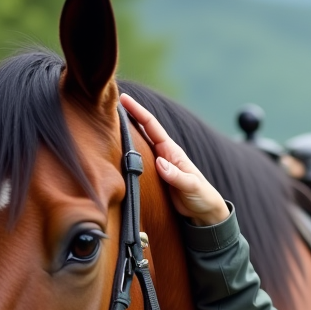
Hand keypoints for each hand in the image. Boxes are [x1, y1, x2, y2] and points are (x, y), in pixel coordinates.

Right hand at [120, 93, 230, 225]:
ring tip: (107, 121)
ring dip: (124, 132)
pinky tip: (115, 148)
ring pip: (138, 144)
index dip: (137, 111)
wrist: (203, 210)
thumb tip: (159, 163)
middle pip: (142, 130)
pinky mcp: (153, 175)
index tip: (124, 99)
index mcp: (172, 151)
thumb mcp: (191, 186)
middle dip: (128, 115)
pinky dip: (126, 152)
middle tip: (110, 103)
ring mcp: (157, 164)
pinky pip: (137, 161)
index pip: (152, 126)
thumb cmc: (201, 196)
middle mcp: (163, 154)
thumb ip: (177, 176)